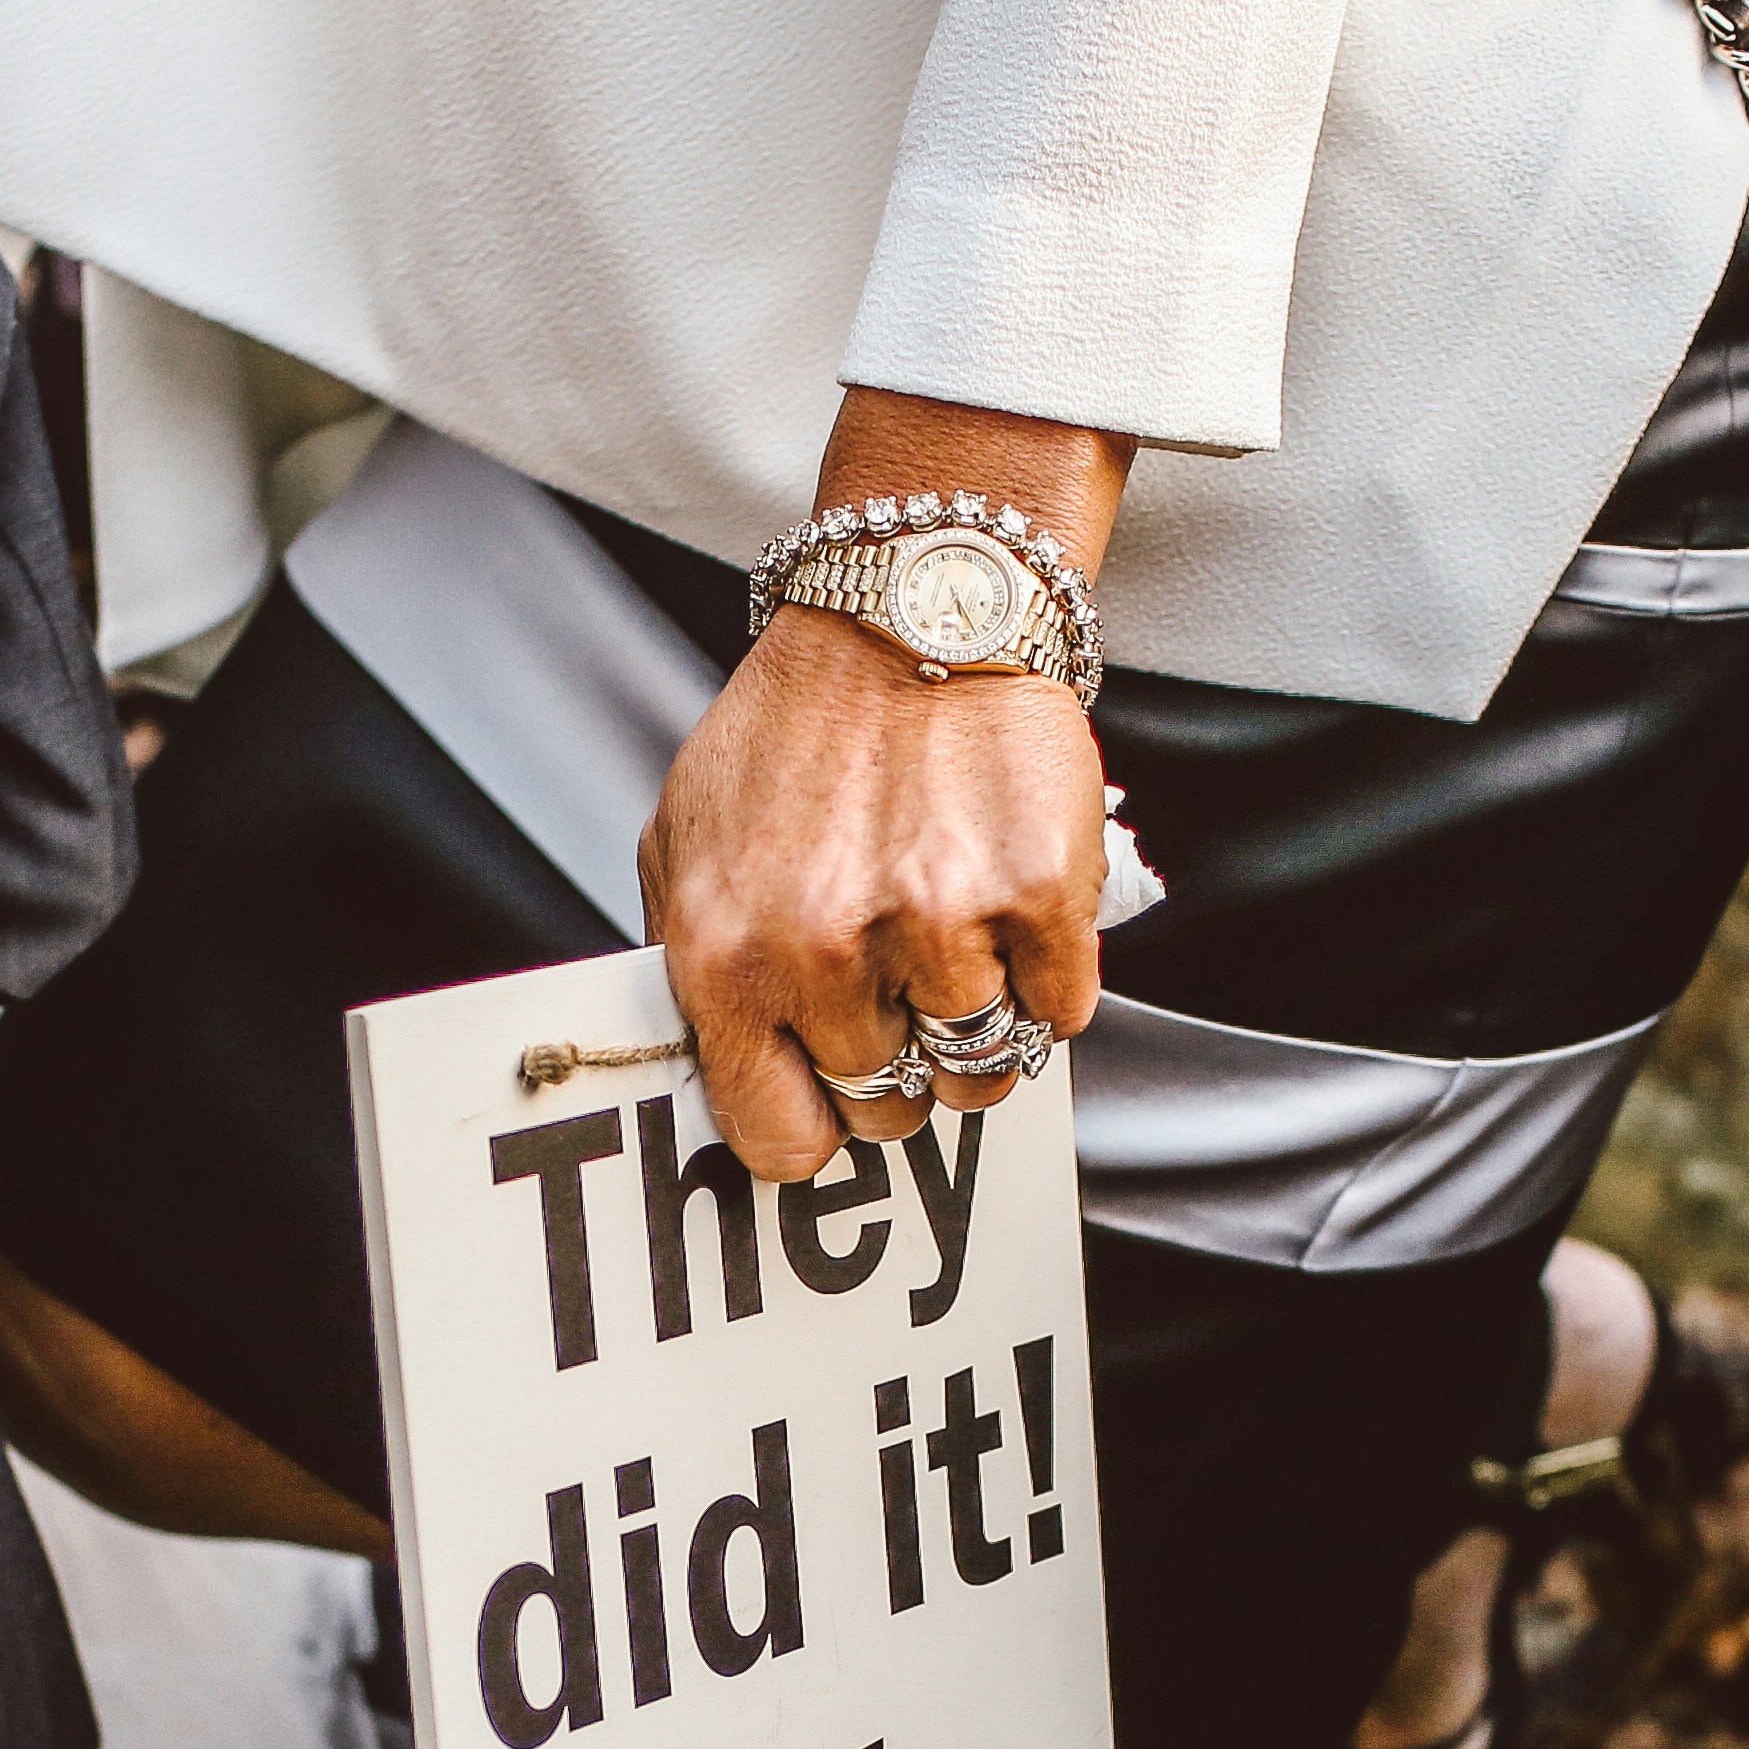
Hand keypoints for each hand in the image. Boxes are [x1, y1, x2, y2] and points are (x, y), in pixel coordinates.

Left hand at [643, 395, 1127, 1183]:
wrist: (913, 608)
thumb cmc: (798, 732)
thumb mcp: (688, 842)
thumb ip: (694, 965)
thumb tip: (720, 1078)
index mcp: (724, 954)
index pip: (778, 1140)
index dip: (815, 1125)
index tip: (832, 1093)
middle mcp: (823, 951)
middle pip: (888, 1106)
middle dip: (900, 1062)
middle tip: (904, 991)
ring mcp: (937, 925)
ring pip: (980, 1069)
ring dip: (980, 1024)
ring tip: (961, 943)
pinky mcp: (1037, 893)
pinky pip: (1059, 1011)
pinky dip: (1049, 978)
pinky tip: (1014, 909)